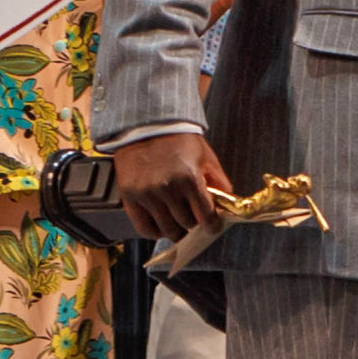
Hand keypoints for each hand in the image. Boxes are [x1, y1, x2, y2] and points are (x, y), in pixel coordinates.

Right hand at [106, 128, 226, 243]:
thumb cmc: (180, 141)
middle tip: (194, 219)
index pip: (205, 217)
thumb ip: (219, 182)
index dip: (212, 225)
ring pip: (167, 229)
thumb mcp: (206, 157)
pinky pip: (144, 228)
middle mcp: (167, 189)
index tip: (212, 227)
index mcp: (190, 178)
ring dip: (176, 230)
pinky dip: (155, 232)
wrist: (148, 126)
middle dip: (193, 224)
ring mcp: (147, 195)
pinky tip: (161, 225)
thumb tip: (227, 207)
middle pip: (186, 224)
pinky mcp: (130, 197)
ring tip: (179, 223)